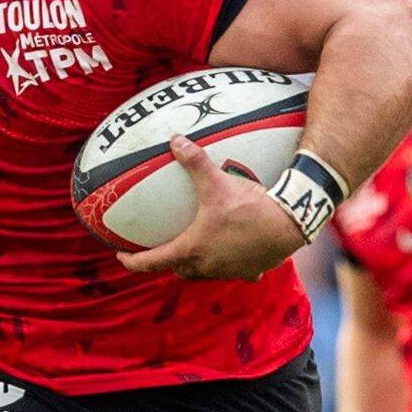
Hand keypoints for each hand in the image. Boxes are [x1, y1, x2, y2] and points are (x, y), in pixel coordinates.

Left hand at [118, 140, 306, 280]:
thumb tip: (174, 140)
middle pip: (180, 269)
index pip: (152, 262)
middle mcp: (208, 266)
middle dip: (168, 261)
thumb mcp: (218, 182)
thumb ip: (194, 162)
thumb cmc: (250, 207)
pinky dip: (230, 261)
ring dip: (197, 261)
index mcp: (192, 250)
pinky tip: (235, 248)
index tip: (122, 257)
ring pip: (205, 271)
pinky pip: (236, 269)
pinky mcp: (251, 271)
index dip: (133, 261)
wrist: (289, 224)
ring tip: (196, 246)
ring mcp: (230, 271)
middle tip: (162, 248)